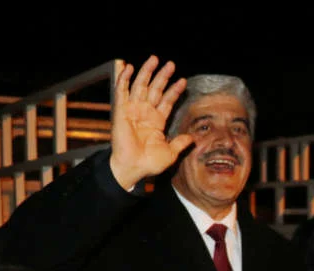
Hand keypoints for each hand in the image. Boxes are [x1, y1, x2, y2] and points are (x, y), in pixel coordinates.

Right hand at [108, 56, 193, 189]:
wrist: (134, 168)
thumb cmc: (149, 163)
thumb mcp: (171, 152)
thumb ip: (180, 143)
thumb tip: (192, 138)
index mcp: (156, 122)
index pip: (167, 101)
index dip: (175, 91)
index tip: (183, 81)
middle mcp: (145, 113)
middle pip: (155, 89)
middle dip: (162, 76)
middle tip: (170, 63)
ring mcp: (133, 111)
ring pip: (140, 86)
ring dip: (146, 72)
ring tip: (155, 59)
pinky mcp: (121, 111)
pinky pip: (122, 92)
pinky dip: (125, 79)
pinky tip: (129, 67)